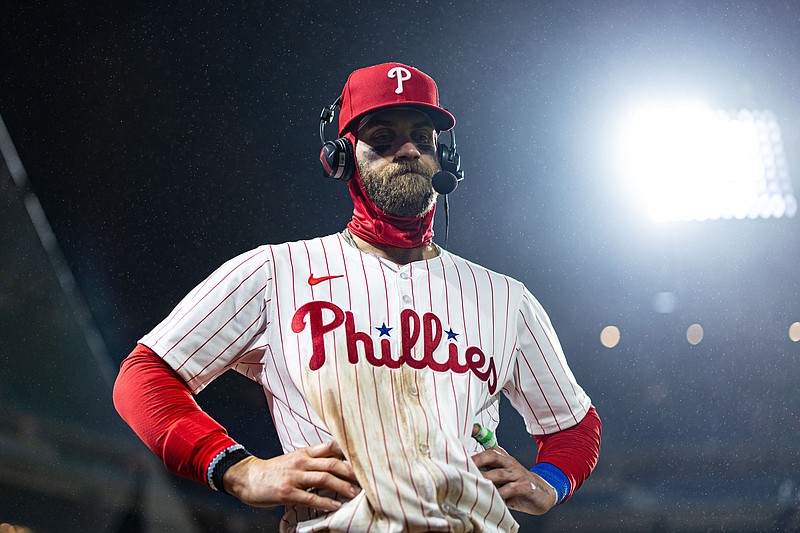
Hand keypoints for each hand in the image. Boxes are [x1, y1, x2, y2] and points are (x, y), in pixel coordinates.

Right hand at [222, 440, 360, 510]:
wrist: (248, 477)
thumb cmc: (274, 470)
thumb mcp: (294, 458)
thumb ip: (313, 459)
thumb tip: (336, 463)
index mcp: (304, 453)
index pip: (330, 447)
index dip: (348, 452)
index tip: (363, 459)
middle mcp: (301, 462)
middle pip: (332, 463)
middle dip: (351, 472)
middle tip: (366, 480)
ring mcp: (294, 477)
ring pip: (324, 479)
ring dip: (342, 487)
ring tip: (355, 493)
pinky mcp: (287, 492)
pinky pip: (310, 497)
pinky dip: (324, 502)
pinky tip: (335, 506)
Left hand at [471, 446, 556, 514]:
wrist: (544, 493)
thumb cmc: (517, 485)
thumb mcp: (501, 478)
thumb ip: (487, 475)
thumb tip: (464, 476)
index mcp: (502, 459)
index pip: (488, 449)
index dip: (478, 440)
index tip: (467, 436)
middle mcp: (509, 463)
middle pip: (492, 455)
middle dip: (477, 460)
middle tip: (463, 466)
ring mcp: (518, 474)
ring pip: (500, 473)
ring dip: (486, 478)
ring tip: (474, 483)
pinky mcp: (526, 486)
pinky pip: (512, 488)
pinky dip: (501, 493)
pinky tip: (493, 498)